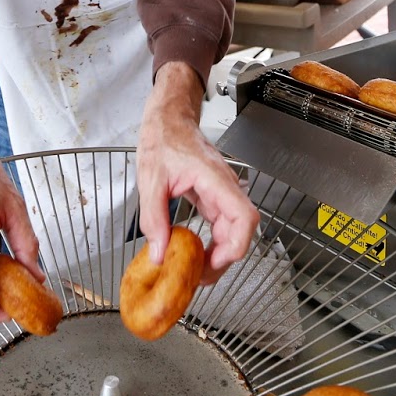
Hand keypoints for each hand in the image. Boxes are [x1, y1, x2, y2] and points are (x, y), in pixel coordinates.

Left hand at [137, 61, 258, 285]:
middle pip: (242, 230)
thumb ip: (154, 219)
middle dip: (225, 258)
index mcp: (214, 179)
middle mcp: (224, 186)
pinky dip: (211, 242)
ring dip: (219, 253)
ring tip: (195, 271)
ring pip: (233, 230)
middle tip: (200, 277)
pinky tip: (195, 253)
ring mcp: (221, 192)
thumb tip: (159, 253)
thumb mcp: (150, 180)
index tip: (214, 262)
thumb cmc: (163, 139)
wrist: (167, 119)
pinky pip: (220, 224)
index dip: (236, 245)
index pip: (244, 217)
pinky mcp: (213, 196)